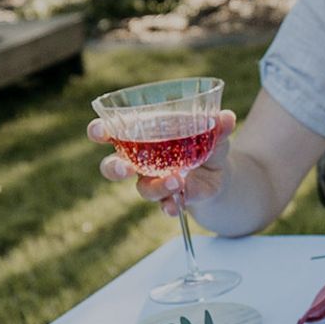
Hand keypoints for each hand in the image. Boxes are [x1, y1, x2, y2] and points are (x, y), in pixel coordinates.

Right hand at [92, 109, 237, 216]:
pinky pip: (164, 205)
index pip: (112, 131)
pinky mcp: (170, 198)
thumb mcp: (215, 132)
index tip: (99, 132)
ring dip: (156, 186)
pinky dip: (170, 206)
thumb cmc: (206, 141)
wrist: (221, 171)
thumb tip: (225, 117)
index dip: (100, 131)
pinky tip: (176, 206)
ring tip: (175, 181)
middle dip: (114, 168)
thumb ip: (218, 126)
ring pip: (142, 188)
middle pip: (114, 166)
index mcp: (144, 134)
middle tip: (125, 169)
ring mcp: (153, 181)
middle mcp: (141, 161)